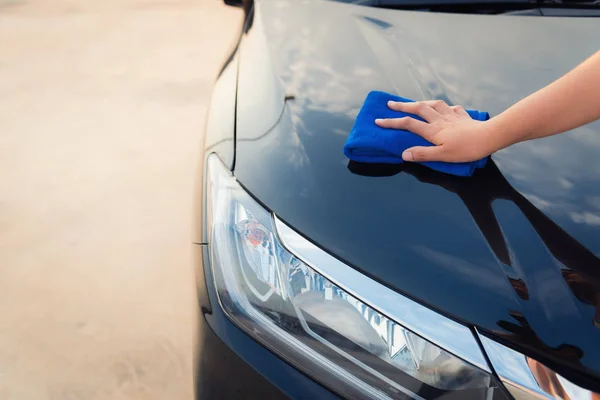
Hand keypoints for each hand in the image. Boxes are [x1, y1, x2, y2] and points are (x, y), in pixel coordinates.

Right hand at [375, 100, 496, 162]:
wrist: (489, 137)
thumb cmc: (466, 149)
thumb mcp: (442, 156)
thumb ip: (422, 154)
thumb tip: (403, 154)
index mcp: (432, 130)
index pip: (407, 124)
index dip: (392, 122)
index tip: (378, 120)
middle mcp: (439, 120)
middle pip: (417, 109)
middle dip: (402, 106)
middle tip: (390, 104)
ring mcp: (451, 116)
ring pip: (433, 105)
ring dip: (421, 103)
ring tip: (414, 103)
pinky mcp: (463, 116)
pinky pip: (451, 108)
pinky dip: (444, 107)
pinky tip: (444, 108)